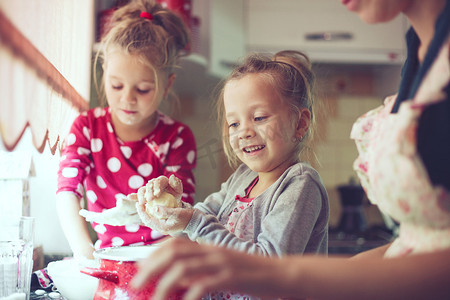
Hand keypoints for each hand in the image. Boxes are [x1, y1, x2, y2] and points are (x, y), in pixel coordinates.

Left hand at [79, 197, 140, 225]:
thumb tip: (119, 202)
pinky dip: (103, 218)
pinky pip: (109, 219)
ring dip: (97, 218)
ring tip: (90, 216)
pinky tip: (103, 218)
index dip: (90, 215)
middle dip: (91, 216)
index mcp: (116, 216)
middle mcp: (116, 220)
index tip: (81, 213)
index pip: (100, 217)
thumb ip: (126, 203)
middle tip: (82, 213)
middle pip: (100, 219)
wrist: (148, 215)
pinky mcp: (122, 220)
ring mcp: (119, 221)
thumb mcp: (134, 204)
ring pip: (105, 220)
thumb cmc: (141, 208)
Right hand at [128, 175, 182, 205]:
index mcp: (162, 180)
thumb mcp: (178, 191)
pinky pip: (137, 195)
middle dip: (149, 192)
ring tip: (142, 202)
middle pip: (149, 185)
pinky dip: (133, 196)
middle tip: (150, 199)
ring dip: (142, 196)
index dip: (157, 187)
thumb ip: (177, 184)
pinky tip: (129, 197)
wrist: (171, 203)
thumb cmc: (175, 195)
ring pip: (142, 190)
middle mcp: (153, 183)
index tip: (158, 194)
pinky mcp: (144, 195)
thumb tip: (173, 176)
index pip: (158, 181)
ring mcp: (148, 189)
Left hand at [130, 238, 278, 299]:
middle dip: (150, 267)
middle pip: (173, 252)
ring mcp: (222, 262)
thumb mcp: (222, 267)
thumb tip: (177, 278)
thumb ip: (200, 270)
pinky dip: (190, 295)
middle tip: (136, 284)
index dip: (153, 254)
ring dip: (164, 284)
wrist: (281, 274)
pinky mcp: (232, 277)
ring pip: (184, 268)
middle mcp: (212, 250)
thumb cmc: (251, 273)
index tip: (139, 269)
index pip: (174, 243)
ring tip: (154, 299)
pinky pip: (204, 284)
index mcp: (209, 246)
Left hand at [135, 200, 192, 234]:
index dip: (142, 212)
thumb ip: (165, 211)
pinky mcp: (165, 224)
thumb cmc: (187, 217)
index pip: (148, 220)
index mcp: (163, 227)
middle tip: (138, 203)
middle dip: (142, 212)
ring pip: (150, 220)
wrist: (194, 222)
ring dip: (146, 213)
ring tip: (143, 205)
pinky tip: (151, 207)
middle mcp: (161, 229)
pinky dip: (151, 213)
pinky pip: (155, 219)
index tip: (138, 203)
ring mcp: (163, 227)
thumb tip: (154, 208)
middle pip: (147, 221)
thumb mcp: (177, 213)